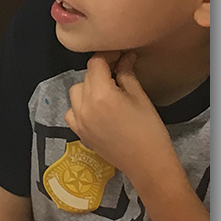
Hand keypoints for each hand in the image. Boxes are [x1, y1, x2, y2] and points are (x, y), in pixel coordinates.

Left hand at [65, 52, 173, 180]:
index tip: (118, 54)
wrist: (147, 165)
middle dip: (100, 71)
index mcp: (101, 94)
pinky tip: (94, 108)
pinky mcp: (78, 132)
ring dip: (88, 86)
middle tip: (117, 71)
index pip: (96, 64)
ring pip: (76, 91)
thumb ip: (126, 75)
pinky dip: (79, 105)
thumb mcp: (140, 98)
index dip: (107, 55)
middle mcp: (84, 105)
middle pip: (86, 76)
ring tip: (106, 91)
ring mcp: (78, 120)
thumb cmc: (149, 130)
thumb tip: (124, 57)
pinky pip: (71, 110)